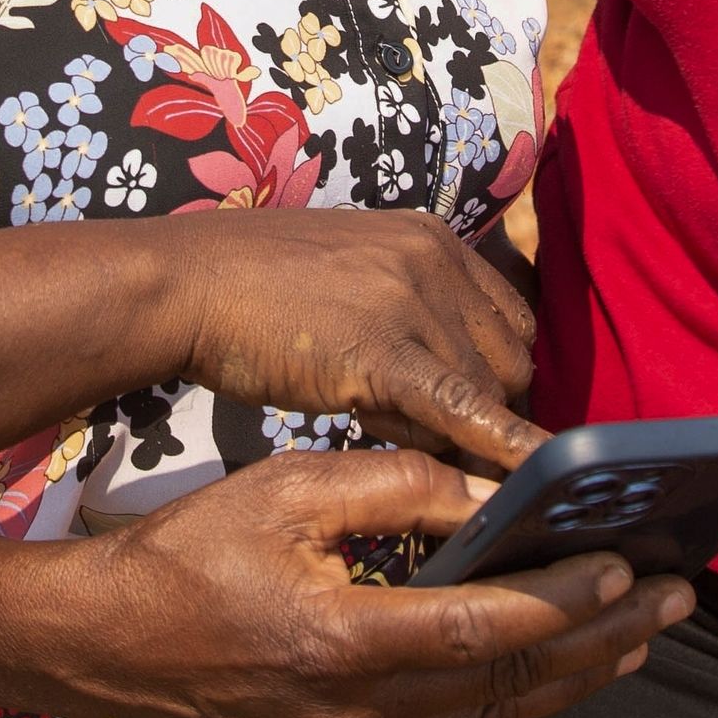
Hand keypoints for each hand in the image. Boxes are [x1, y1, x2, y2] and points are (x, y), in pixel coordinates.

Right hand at [48, 449, 691, 717]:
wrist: (107, 645)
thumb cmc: (192, 549)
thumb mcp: (291, 487)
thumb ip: (399, 485)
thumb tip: (494, 494)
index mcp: (341, 642)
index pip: (483, 630)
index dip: (563, 603)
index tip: (628, 569)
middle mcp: (355, 716)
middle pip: (509, 688)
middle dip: (602, 641)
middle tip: (675, 599)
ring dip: (572, 675)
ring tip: (641, 631)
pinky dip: (514, 695)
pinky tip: (558, 664)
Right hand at [160, 208, 544, 476]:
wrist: (190, 282)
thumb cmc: (255, 286)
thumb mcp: (352, 273)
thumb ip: (406, 306)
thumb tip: (444, 373)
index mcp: (433, 239)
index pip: (509, 318)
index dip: (497, 373)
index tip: (477, 409)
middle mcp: (435, 261)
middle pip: (510, 358)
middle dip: (488, 410)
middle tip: (438, 440)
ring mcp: (412, 300)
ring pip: (486, 391)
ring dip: (457, 434)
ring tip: (402, 442)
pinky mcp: (382, 350)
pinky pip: (460, 407)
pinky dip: (500, 446)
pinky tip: (528, 478)